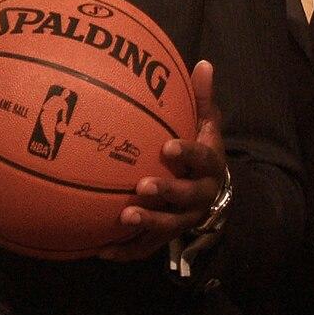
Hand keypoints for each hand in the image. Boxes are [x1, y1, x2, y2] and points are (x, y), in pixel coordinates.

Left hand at [99, 60, 225, 260]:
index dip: (187, 153)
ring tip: (124, 217)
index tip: (168, 146)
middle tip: (142, 186)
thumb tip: (202, 64)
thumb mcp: (206, 123)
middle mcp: (200, 194)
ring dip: (148, 223)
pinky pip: (146, 247)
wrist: (212, 190)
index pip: (202, 157)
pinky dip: (125, 250)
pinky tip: (100, 250)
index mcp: (209, 165)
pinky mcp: (167, 235)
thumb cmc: (201, 149)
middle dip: (166, 192)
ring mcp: (184, 218)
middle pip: (187, 197)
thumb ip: (201, 98)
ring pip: (169, 225)